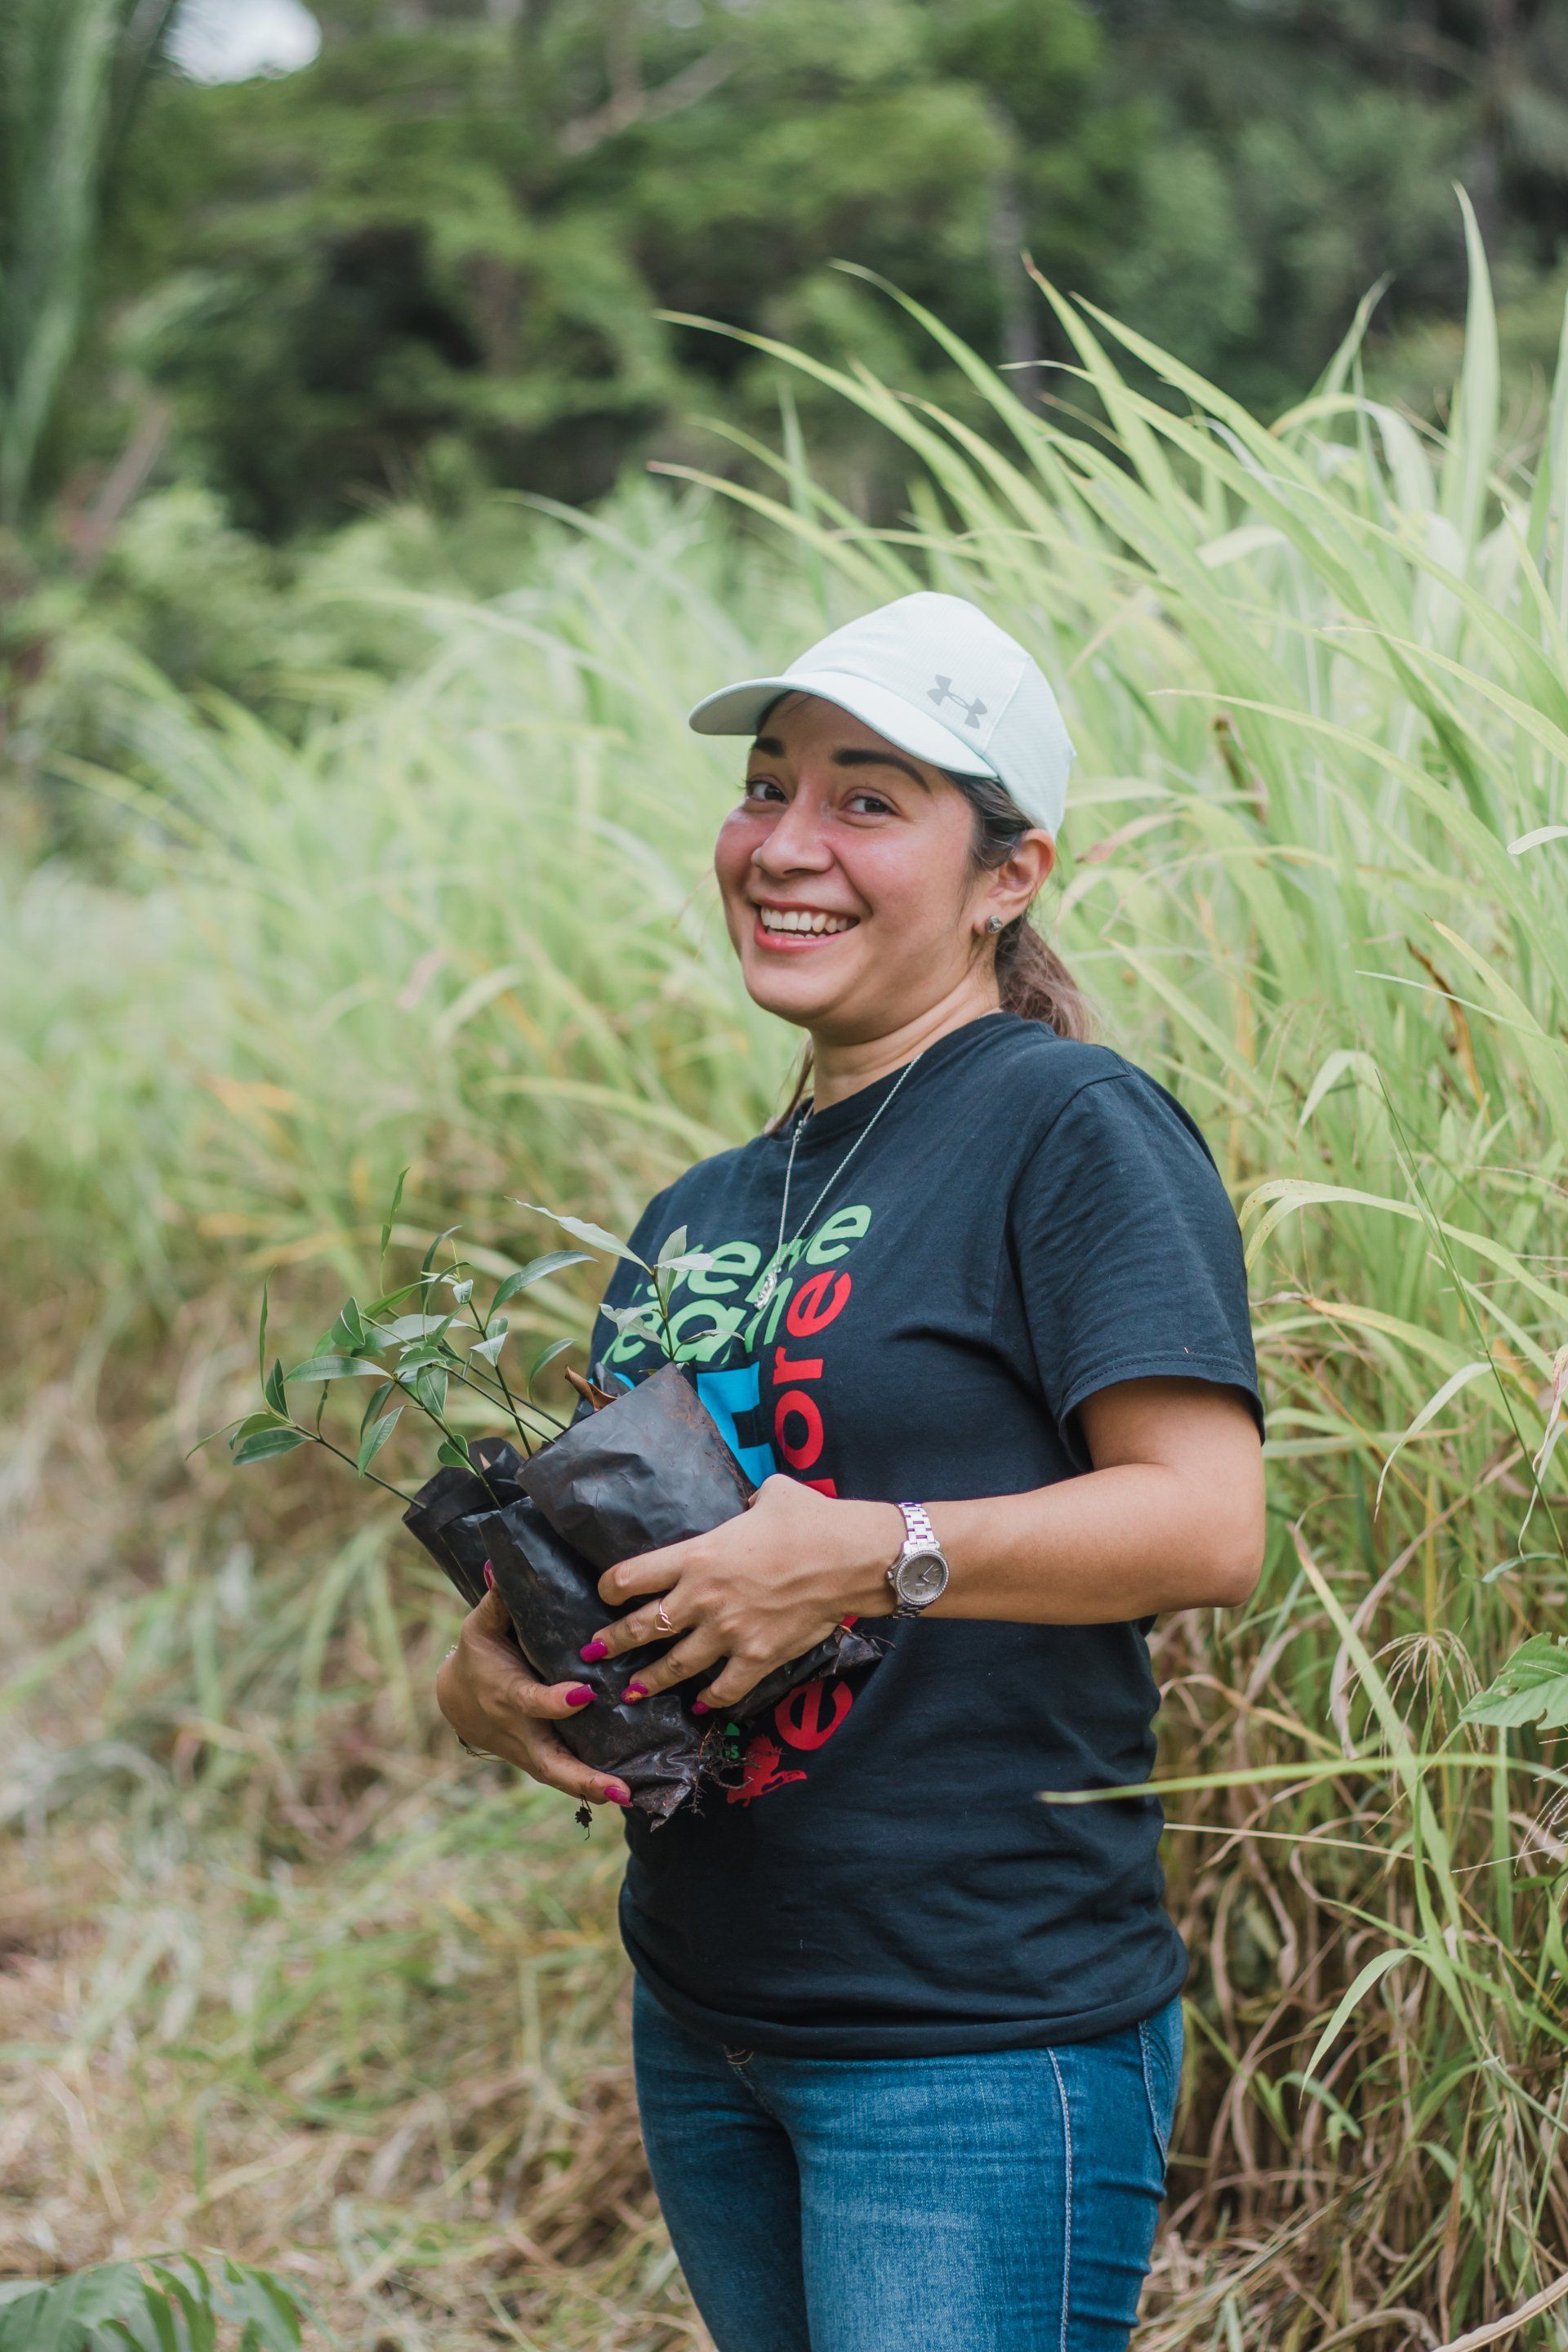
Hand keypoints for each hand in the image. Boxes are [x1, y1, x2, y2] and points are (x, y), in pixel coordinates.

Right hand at [436, 1585, 630, 1808]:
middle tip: (618, 1788)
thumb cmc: (478, 1655)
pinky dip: (591, 1788)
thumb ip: (498, 1602)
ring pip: (560, 1777)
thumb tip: (501, 1566)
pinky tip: (628, 1791)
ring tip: (631, 1797)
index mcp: (507, 1693)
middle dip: (582, 1776)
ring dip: (593, 1790)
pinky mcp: (541, 1760)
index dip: (555, 1702)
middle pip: (550, 1761)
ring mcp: (530, 1751)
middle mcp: (520, 1729)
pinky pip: (565, 1777)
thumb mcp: (481, 1626)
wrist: (456, 1700)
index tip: (583, 1694)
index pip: (532, 1702)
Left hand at [587, 1475, 902, 1710]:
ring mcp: (728, 1633)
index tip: (606, 1595)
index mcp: (697, 1556)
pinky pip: (724, 1688)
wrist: (849, 1557)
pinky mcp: (757, 1657)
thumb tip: (751, 1504)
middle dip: (613, 1643)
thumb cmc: (809, 1518)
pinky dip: (711, 1699)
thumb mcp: (770, 1494)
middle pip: (642, 1628)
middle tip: (595, 1653)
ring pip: (674, 1666)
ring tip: (632, 1692)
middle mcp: (702, 1598)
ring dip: (649, 1681)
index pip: (632, 1576)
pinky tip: (702, 1704)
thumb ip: (748, 1503)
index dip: (611, 1588)